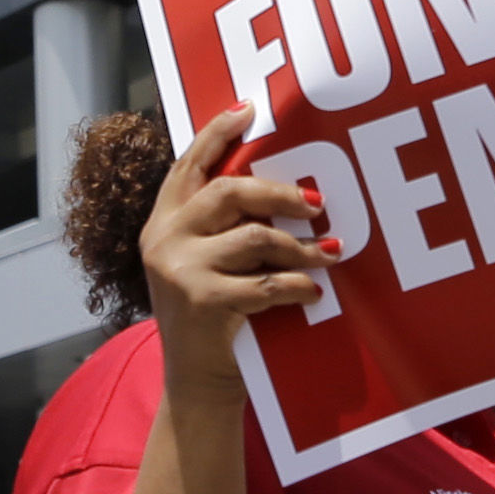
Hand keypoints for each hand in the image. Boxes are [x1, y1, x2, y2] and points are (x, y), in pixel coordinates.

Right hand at [136, 107, 333, 397]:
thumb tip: (287, 190)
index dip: (218, 133)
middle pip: (230, 192)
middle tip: (318, 203)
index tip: (249, 108)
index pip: (189, 165)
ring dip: (301, 246)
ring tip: (331, 253)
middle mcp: (164, 239)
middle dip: (281, 193)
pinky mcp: (203, 300)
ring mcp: (180, 269)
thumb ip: (223, 229)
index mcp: (163, 222)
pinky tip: (315, 291)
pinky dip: (298, 285)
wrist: (195, 385)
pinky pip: (267, 282)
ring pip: (256, 236)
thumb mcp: (203, 264)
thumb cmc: (213, 320)